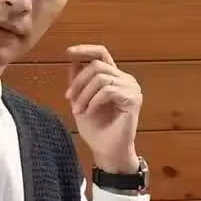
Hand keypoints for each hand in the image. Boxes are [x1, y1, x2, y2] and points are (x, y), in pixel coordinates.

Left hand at [65, 44, 141, 173]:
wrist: (105, 150)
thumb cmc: (95, 128)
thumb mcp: (80, 100)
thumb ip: (78, 81)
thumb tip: (73, 60)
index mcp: (113, 77)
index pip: (101, 54)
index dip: (85, 49)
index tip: (67, 52)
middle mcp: (125, 79)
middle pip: (97, 66)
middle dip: (78, 81)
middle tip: (68, 98)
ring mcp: (131, 88)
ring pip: (101, 78)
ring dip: (84, 94)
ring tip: (77, 110)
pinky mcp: (133, 99)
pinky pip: (108, 91)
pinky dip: (94, 101)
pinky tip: (89, 112)